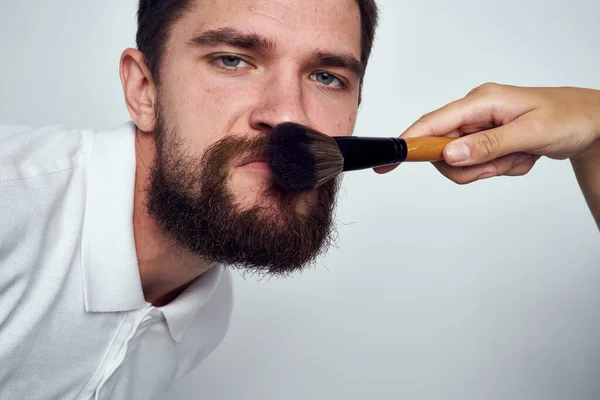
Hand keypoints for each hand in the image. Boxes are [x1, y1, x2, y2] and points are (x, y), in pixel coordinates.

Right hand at [375, 83, 599, 183]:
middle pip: (445, 152)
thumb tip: (450, 154)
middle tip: (500, 164)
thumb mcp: (529, 132)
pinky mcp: (487, 140)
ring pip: (462, 163)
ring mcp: (480, 128)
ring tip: (518, 157)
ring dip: (491, 168)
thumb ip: (487, 144)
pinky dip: (501, 168)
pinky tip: (521, 156)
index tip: (388, 162)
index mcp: (480, 102)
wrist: (590, 122)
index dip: (408, 143)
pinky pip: (480, 166)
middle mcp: (475, 113)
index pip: (432, 124)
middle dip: (471, 167)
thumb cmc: (567, 117)